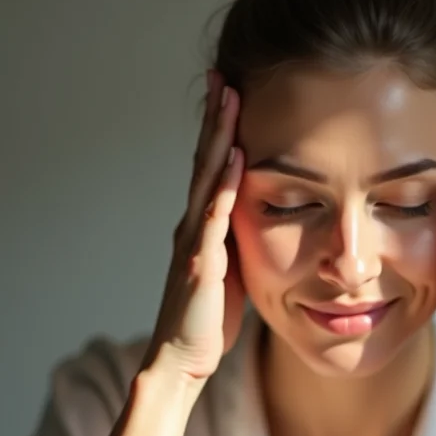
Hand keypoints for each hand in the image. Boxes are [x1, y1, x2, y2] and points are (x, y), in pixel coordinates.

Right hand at [143, 71, 244, 385]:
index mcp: (201, 232)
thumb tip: (251, 230)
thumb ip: (233, 248)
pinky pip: (214, 217)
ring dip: (218, 137)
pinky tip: (234, 157)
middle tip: (222, 77)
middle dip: (215, 120)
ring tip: (228, 96)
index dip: (218, 136)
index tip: (230, 100)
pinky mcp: (201, 263)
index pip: (210, 173)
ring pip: (206, 179)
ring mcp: (194, 242)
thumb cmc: (206, 323)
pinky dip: (223, 185)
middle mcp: (192, 228)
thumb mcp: (226, 277)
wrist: (183, 359)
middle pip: (204, 163)